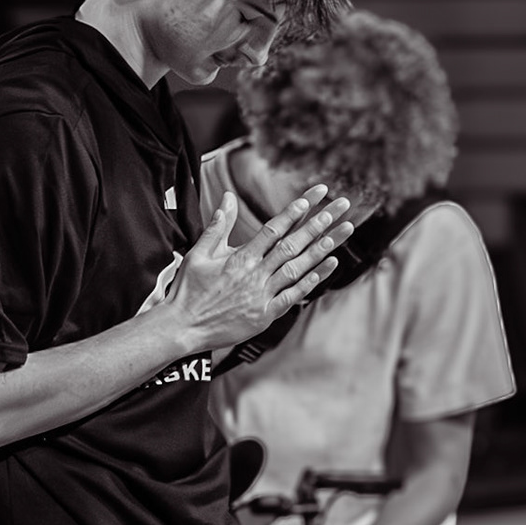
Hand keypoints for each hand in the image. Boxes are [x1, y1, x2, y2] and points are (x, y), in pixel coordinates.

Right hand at [168, 187, 353, 352]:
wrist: (183, 328)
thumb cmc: (188, 290)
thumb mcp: (199, 254)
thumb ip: (218, 226)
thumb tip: (226, 198)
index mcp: (240, 258)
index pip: (273, 229)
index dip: (295, 211)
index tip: (313, 196)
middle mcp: (255, 274)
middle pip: (294, 244)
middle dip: (320, 223)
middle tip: (341, 206)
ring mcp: (263, 295)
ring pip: (299, 267)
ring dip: (324, 248)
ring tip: (343, 230)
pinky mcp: (266, 314)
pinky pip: (294, 295)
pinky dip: (313, 280)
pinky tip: (330, 264)